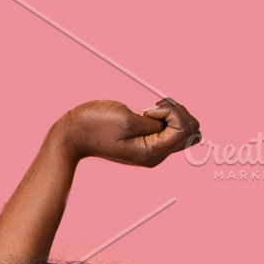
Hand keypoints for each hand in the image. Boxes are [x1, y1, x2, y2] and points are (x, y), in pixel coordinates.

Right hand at [56, 97, 202, 166]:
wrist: (73, 135)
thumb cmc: (96, 126)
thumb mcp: (127, 120)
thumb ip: (155, 122)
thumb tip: (179, 123)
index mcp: (153, 153)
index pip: (184, 130)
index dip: (172, 112)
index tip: (150, 109)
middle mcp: (156, 155)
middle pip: (190, 131)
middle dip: (177, 112)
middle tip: (153, 108)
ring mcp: (152, 149)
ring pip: (182, 129)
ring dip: (171, 112)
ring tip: (149, 110)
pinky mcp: (146, 141)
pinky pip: (169, 128)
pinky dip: (164, 115)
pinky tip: (148, 113)